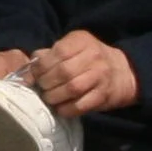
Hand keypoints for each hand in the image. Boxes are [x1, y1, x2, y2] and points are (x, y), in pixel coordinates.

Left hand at [24, 30, 138, 118]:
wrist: (123, 72)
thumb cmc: (90, 59)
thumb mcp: (73, 47)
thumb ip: (51, 54)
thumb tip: (28, 69)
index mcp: (82, 41)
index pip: (59, 52)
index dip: (42, 65)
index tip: (34, 75)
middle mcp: (93, 56)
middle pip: (64, 71)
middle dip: (46, 82)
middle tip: (41, 88)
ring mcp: (100, 76)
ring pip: (72, 88)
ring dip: (54, 96)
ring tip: (49, 98)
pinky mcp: (103, 96)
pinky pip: (80, 105)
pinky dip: (66, 109)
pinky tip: (60, 108)